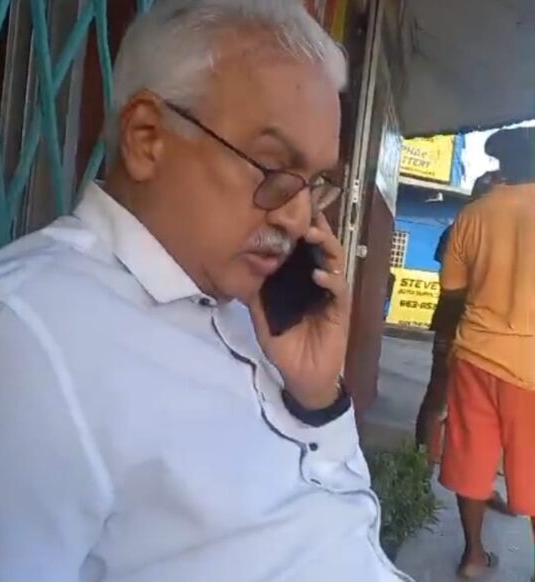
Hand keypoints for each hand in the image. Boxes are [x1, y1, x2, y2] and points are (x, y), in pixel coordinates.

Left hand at [249, 214, 350, 409]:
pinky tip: (319, 274)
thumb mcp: (262, 313)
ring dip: (325, 246)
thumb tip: (242, 265)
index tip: (290, 205)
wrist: (301, 375)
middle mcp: (317, 280)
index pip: (302, 247)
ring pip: (333, 262)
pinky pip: (339, 290)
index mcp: (300, 277)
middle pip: (321, 247)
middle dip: (315, 228)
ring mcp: (330, 294)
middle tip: (304, 212)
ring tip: (312, 235)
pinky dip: (330, 280)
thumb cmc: (284, 342)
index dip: (298, 227)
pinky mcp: (340, 310)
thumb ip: (257, 290)